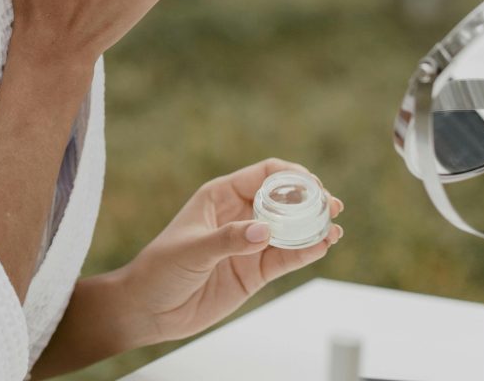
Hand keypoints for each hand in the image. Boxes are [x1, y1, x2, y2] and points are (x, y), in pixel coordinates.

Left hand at [119, 157, 343, 343]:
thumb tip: (264, 232)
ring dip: (313, 226)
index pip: (264, 174)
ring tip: (334, 228)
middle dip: (309, 199)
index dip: (291, 175)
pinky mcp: (254, 271)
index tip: (312, 183)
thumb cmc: (160, 268)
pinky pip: (285, 258)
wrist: (149, 308)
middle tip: (331, 205)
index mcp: (221, 195)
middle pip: (283, 198)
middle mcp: (240, 214)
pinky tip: (323, 246)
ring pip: (290, 229)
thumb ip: (228, 240)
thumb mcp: (191, 249)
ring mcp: (250, 243)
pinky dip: (306, 252)